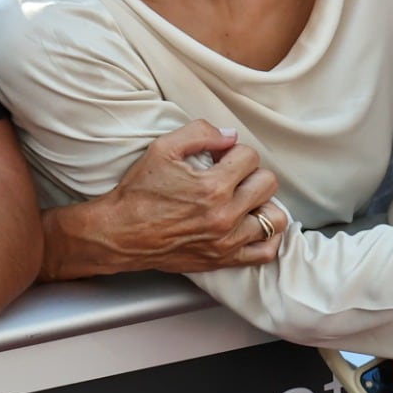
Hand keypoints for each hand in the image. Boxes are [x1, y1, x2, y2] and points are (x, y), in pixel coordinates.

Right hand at [55, 121, 282, 277]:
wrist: (118, 233)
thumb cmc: (138, 192)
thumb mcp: (162, 149)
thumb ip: (200, 133)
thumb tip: (230, 135)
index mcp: (212, 187)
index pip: (250, 157)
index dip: (234, 152)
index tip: (219, 158)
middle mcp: (225, 216)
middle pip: (267, 183)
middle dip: (250, 173)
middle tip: (231, 176)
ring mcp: (226, 241)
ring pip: (274, 218)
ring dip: (263, 203)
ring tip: (245, 199)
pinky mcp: (223, 260)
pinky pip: (265, 252)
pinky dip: (267, 236)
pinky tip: (253, 223)